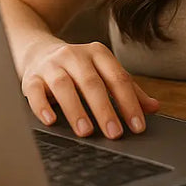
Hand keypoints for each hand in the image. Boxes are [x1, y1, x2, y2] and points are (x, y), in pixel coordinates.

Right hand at [20, 39, 159, 138]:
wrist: (39, 51)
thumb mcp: (103, 73)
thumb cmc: (78, 69)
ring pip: (64, 86)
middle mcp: (75, 56)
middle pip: (92, 83)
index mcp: (98, 53)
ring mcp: (51, 65)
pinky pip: (35, 91)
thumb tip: (154, 108)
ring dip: (76, 110)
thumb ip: (127, 90)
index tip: (137, 125)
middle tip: (115, 133)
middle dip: (105, 110)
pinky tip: (51, 120)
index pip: (118, 78)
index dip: (129, 102)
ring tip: (86, 131)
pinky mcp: (31, 77)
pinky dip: (42, 106)